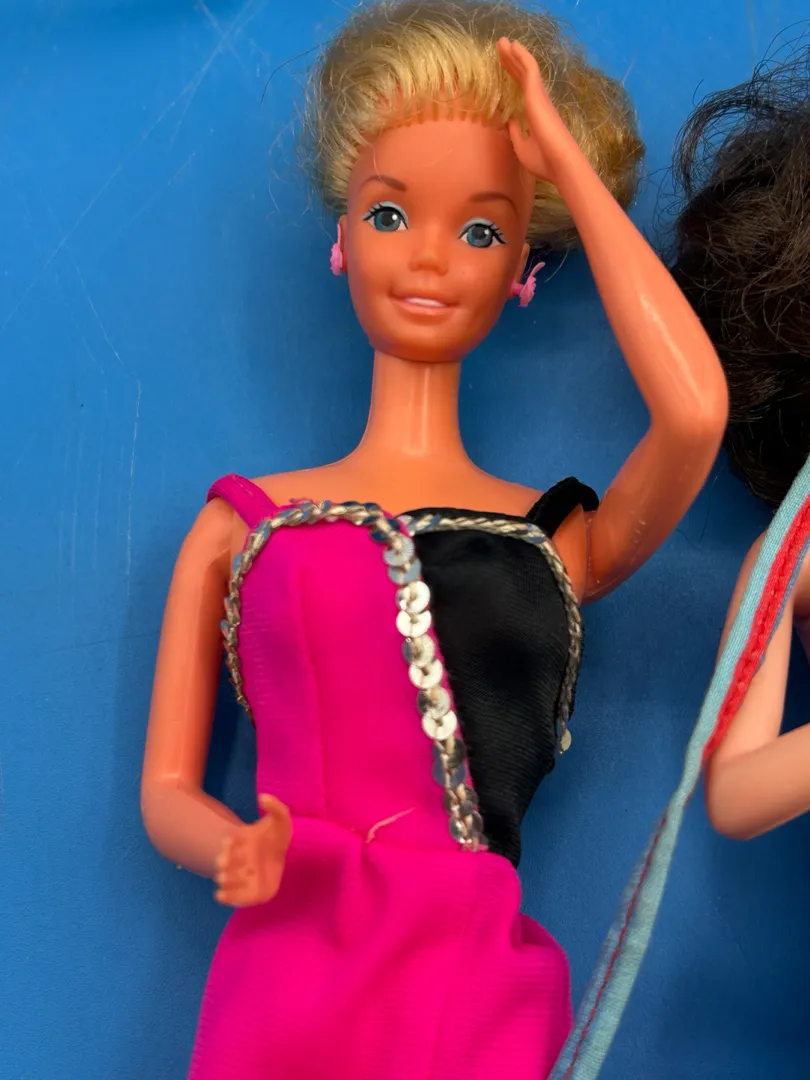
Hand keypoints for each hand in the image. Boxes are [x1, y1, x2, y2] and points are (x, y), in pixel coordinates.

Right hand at [214, 794, 291, 906]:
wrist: (276, 856)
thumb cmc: (276, 836)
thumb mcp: (281, 818)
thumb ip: (275, 807)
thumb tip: (263, 797)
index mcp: (243, 841)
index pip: (232, 842)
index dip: (231, 843)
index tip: (230, 842)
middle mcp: (237, 858)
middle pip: (225, 861)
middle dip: (224, 861)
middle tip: (224, 862)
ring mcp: (239, 875)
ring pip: (226, 879)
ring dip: (225, 879)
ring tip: (225, 878)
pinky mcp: (246, 892)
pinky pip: (231, 897)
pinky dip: (225, 897)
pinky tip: (221, 895)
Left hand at [496, 37, 574, 181]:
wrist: (559, 163)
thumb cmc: (544, 161)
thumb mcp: (522, 147)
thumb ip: (516, 133)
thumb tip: (509, 122)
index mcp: (535, 113)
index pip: (522, 89)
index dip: (513, 74)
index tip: (504, 63)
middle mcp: (538, 101)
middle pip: (522, 75)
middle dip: (511, 60)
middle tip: (501, 45)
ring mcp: (539, 96)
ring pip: (525, 68)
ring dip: (513, 54)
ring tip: (501, 40)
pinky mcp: (538, 93)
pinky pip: (530, 68)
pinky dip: (522, 56)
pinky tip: (512, 45)